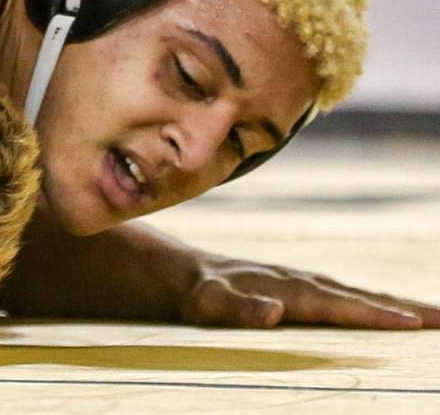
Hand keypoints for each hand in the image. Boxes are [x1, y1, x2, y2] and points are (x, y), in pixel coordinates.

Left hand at [180, 254, 439, 329]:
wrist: (181, 271)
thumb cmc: (196, 294)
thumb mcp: (209, 304)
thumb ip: (238, 308)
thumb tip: (275, 311)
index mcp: (286, 290)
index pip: (338, 305)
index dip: (375, 315)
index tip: (415, 324)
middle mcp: (299, 282)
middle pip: (359, 297)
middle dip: (404, 309)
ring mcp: (300, 282)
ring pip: (355, 294)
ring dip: (394, 305)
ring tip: (433, 316)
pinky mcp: (297, 286)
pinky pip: (343, 296)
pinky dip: (371, 303)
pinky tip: (387, 312)